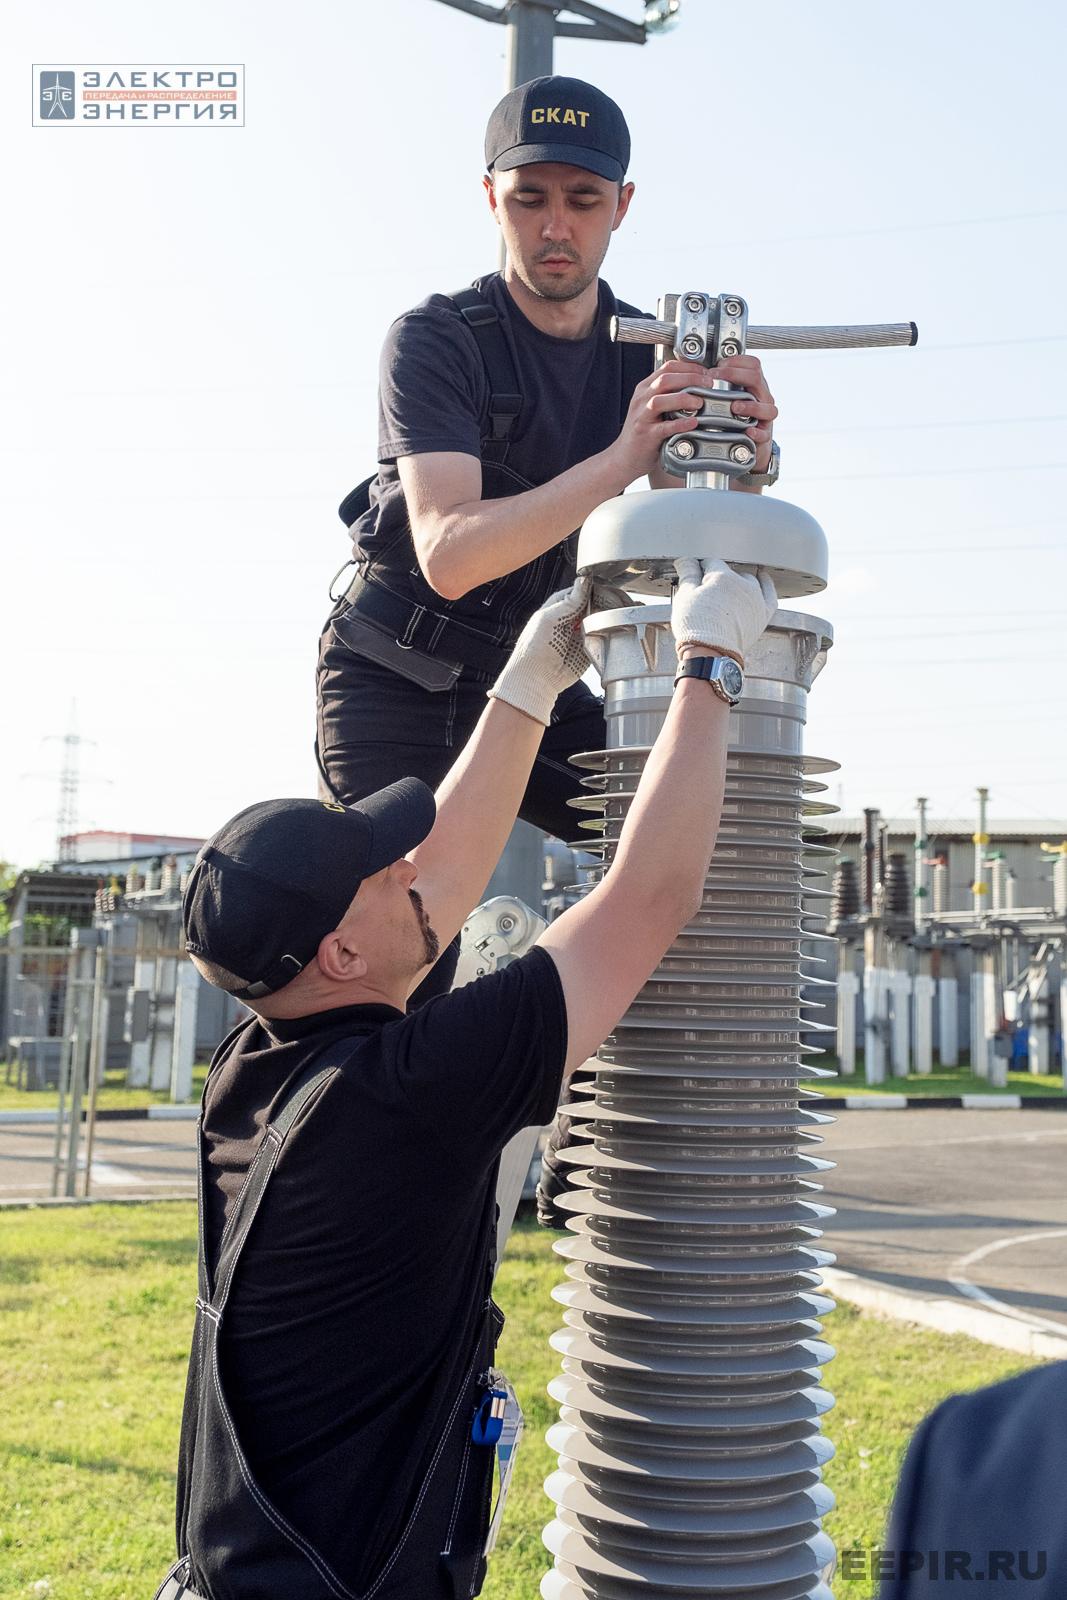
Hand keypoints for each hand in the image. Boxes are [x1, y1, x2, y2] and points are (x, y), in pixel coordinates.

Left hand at [488, 577, 593, 725]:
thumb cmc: (534, 649)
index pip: (579, 592)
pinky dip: (605, 635)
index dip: (590, 590)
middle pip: (591, 605)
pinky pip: (601, 638)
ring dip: (604, 619)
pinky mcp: (588, 649)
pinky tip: (607, 632)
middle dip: (600, 604)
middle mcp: (569, 619)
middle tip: (607, 605)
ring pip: (598, 620)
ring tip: (607, 619)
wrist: (538, 679)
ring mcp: (579, 634)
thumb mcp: (550, 618)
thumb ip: (570, 602)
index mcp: (557, 608)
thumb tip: (584, 582)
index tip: (602, 588)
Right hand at [605, 359, 708, 484]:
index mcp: (645, 389)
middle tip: (708, 384)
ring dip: (683, 399)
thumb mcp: (654, 407)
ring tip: (699, 402)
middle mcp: (642, 399)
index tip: (705, 373)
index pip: (667, 367)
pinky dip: (680, 424)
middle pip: (665, 379)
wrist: (625, 457)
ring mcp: (642, 417)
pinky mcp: (646, 435)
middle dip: (690, 378)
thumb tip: (698, 387)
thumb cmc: (645, 432)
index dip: (689, 367)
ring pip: (660, 400)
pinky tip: (692, 423)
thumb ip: (671, 395)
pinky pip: (663, 427)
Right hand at [671, 558, 776, 668]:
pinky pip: (770, 594)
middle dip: (719, 578)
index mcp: (722, 577)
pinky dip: (766, 585)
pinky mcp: (763, 614)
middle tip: (707, 591)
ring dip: (739, 582)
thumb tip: (686, 561)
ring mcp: (755, 599)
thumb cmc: (696, 626)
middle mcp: (742, 584)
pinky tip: (763, 579)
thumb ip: (688, 574)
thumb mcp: (684, 596)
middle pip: (730, 572)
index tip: (696, 577)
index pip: (711, 563)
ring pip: (749, 580)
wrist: (711, 653)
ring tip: (728, 590)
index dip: (701, 570)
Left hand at [712, 353, 777, 475]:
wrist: (749, 443)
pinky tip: (748, 431)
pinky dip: (757, 432)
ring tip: (734, 407)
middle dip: (734, 374)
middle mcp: (762, 397)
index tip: (718, 365)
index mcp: (754, 385)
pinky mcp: (764, 435)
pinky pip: (764, 433)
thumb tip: (698, 371)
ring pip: (767, 406)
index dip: (735, 361)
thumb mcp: (732, 395)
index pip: (753, 364)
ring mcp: (764, 416)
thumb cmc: (738, 416)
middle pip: (756, 378)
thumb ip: (722, 384)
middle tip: (715, 377)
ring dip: (750, 406)